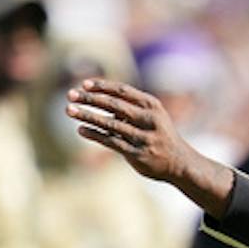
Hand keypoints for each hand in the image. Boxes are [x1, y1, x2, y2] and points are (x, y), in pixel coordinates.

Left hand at [65, 78, 233, 209]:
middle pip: (114, 105)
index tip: (84, 84)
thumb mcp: (152, 116)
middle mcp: (149, 119)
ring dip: (87, 115)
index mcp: (152, 105)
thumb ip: (130, 107)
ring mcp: (143, 137)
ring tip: (69, 110)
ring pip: (110, 124)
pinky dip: (95, 134)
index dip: (102, 86)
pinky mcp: (137, 154)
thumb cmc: (160, 135)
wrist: (179, 163)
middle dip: (90, 98)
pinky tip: (81, 129)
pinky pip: (111, 142)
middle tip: (70, 95)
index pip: (123, 90)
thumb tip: (100, 97)